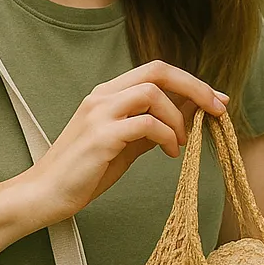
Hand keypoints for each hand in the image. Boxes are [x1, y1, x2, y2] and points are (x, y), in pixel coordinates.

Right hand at [26, 60, 228, 223]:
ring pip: (153, 93)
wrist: (45, 194)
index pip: (156, 70)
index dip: (190, 81)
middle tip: (218, 108)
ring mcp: (99, 114)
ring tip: (181, 143)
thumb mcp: (127, 143)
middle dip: (195, 87)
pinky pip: (146, 124)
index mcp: (107, 93)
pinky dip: (166, 136)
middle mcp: (102, 96)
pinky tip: (170, 153)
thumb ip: (155, 124)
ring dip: (178, 118)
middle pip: (158, 71)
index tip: (216, 100)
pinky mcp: (101, 136)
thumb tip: (192, 110)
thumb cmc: (86, 171)